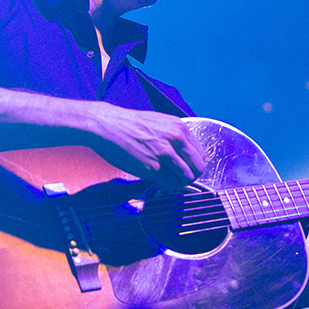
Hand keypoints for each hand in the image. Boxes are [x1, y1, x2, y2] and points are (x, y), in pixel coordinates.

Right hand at [84, 102, 206, 190]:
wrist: (106, 124)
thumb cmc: (129, 124)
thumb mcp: (160, 122)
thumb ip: (175, 136)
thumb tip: (186, 154)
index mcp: (179, 128)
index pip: (201, 154)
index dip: (194, 164)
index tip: (186, 168)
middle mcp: (175, 139)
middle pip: (198, 168)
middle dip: (190, 176)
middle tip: (179, 178)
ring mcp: (164, 154)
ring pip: (186, 178)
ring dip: (179, 183)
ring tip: (168, 179)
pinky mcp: (151, 167)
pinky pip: (169, 184)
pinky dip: (166, 186)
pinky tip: (158, 180)